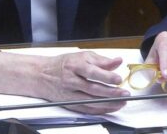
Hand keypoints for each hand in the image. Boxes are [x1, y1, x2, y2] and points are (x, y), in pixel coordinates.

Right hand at [0, 51, 129, 114]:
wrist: (41, 75)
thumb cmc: (63, 64)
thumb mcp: (81, 56)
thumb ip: (100, 60)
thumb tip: (117, 61)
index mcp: (74, 65)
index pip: (92, 71)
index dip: (107, 76)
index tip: (118, 78)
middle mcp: (72, 80)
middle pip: (93, 89)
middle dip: (111, 93)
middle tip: (125, 93)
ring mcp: (70, 94)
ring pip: (91, 101)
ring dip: (109, 103)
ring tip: (122, 102)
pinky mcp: (70, 103)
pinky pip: (87, 109)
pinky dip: (100, 110)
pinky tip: (110, 108)